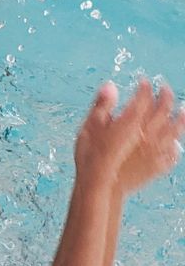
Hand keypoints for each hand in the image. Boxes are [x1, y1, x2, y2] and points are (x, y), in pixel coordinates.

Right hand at [74, 79, 184, 198]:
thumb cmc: (92, 156)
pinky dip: (176, 146)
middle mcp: (148, 133)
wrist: (100, 185)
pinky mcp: (156, 166)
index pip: (144, 98)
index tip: (143, 81)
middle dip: (166, 96)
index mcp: (131, 121)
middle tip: (164, 88)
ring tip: (183, 110)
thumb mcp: (90, 125)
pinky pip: (173, 154)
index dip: (145, 87)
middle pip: (163, 110)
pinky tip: (175, 144)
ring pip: (174, 130)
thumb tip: (110, 86)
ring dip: (180, 118)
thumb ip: (102, 105)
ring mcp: (155, 150)